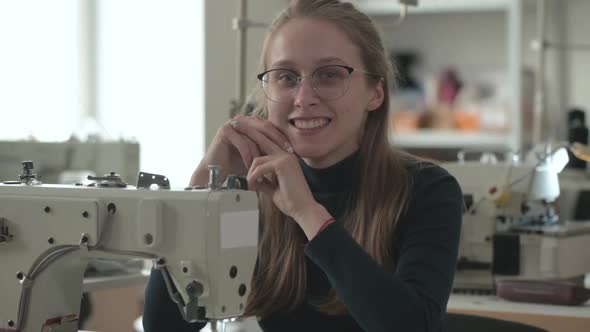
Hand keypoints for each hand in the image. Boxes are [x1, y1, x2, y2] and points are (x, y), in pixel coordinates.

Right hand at [189, 115, 291, 186]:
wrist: (216, 171)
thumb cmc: (237, 164)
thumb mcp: (258, 154)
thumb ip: (270, 149)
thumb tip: (291, 150)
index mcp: (251, 122)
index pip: (271, 127)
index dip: (282, 138)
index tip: (292, 150)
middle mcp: (242, 119)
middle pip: (264, 128)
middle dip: (277, 142)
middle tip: (286, 153)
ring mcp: (233, 123)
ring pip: (254, 135)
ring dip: (263, 151)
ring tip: (271, 162)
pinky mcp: (225, 130)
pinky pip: (242, 142)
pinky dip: (249, 154)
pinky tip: (253, 165)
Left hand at [233, 124, 331, 238]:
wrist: (303, 210)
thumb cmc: (291, 201)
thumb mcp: (273, 188)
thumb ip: (263, 180)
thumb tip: (252, 179)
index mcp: (286, 157)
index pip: (267, 142)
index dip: (253, 137)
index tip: (241, 131)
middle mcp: (287, 153)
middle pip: (263, 139)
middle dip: (247, 133)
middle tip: (233, 125)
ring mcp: (286, 157)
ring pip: (257, 159)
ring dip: (250, 174)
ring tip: (251, 186)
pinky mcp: (282, 164)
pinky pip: (259, 167)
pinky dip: (253, 178)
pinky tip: (253, 187)